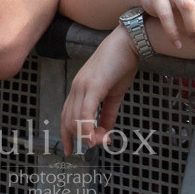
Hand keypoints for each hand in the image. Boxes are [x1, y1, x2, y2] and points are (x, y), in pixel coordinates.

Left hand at [60, 29, 140, 153]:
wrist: (129, 42)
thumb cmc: (122, 65)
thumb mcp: (114, 94)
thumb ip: (108, 114)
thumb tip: (105, 133)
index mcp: (80, 88)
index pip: (66, 115)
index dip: (66, 135)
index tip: (70, 151)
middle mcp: (77, 87)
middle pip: (68, 121)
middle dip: (81, 138)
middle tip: (100, 144)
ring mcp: (83, 85)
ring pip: (75, 119)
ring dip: (88, 136)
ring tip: (102, 141)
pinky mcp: (93, 85)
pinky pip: (85, 112)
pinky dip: (88, 129)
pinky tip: (96, 138)